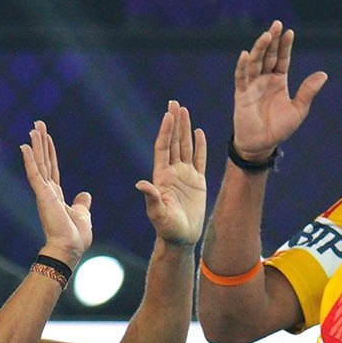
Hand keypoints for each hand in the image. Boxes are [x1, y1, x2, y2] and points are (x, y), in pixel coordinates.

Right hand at [19, 120, 92, 265]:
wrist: (68, 248)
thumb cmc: (74, 237)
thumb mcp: (83, 215)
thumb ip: (82, 204)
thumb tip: (85, 194)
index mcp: (56, 196)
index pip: (52, 169)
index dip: (49, 152)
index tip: (46, 137)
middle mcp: (47, 192)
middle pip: (44, 161)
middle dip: (41, 142)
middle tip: (38, 124)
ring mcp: (43, 192)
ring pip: (38, 163)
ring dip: (36, 144)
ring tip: (34, 127)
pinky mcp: (42, 194)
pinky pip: (35, 172)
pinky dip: (30, 158)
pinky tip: (26, 145)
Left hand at [135, 99, 208, 247]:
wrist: (181, 240)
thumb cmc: (167, 230)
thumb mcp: (158, 215)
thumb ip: (151, 198)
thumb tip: (141, 184)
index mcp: (162, 177)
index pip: (163, 148)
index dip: (166, 131)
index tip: (168, 115)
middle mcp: (172, 173)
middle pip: (174, 142)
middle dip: (174, 123)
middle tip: (174, 103)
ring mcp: (185, 177)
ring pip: (186, 147)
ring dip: (185, 129)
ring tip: (184, 110)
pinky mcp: (197, 183)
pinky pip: (199, 160)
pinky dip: (200, 146)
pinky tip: (198, 132)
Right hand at [231, 21, 326, 162]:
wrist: (261, 145)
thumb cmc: (279, 128)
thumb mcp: (298, 110)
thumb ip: (308, 92)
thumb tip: (324, 74)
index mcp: (279, 81)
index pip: (282, 59)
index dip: (285, 46)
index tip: (290, 32)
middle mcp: (265, 79)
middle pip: (268, 55)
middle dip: (272, 40)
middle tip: (276, 24)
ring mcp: (252, 85)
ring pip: (255, 62)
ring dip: (259, 49)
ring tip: (266, 36)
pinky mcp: (241, 94)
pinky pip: (241, 78)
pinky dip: (242, 66)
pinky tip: (245, 54)